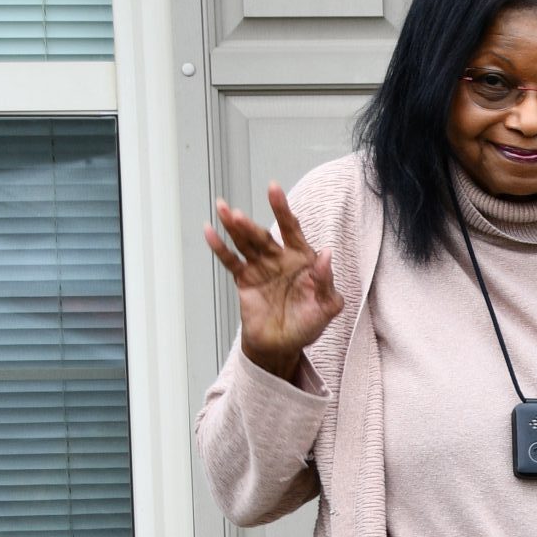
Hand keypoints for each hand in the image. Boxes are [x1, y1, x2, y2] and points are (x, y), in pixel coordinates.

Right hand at [205, 183, 343, 379]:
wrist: (283, 346)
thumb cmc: (308, 325)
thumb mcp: (326, 307)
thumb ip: (326, 281)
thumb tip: (326, 254)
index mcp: (302, 259)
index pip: (292, 229)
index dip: (283, 210)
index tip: (272, 189)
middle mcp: (280, 258)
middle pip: (263, 235)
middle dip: (249, 224)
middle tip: (235, 214)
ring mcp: (261, 267)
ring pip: (245, 243)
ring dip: (234, 228)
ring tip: (222, 211)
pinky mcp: (245, 279)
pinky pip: (231, 261)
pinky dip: (220, 247)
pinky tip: (210, 232)